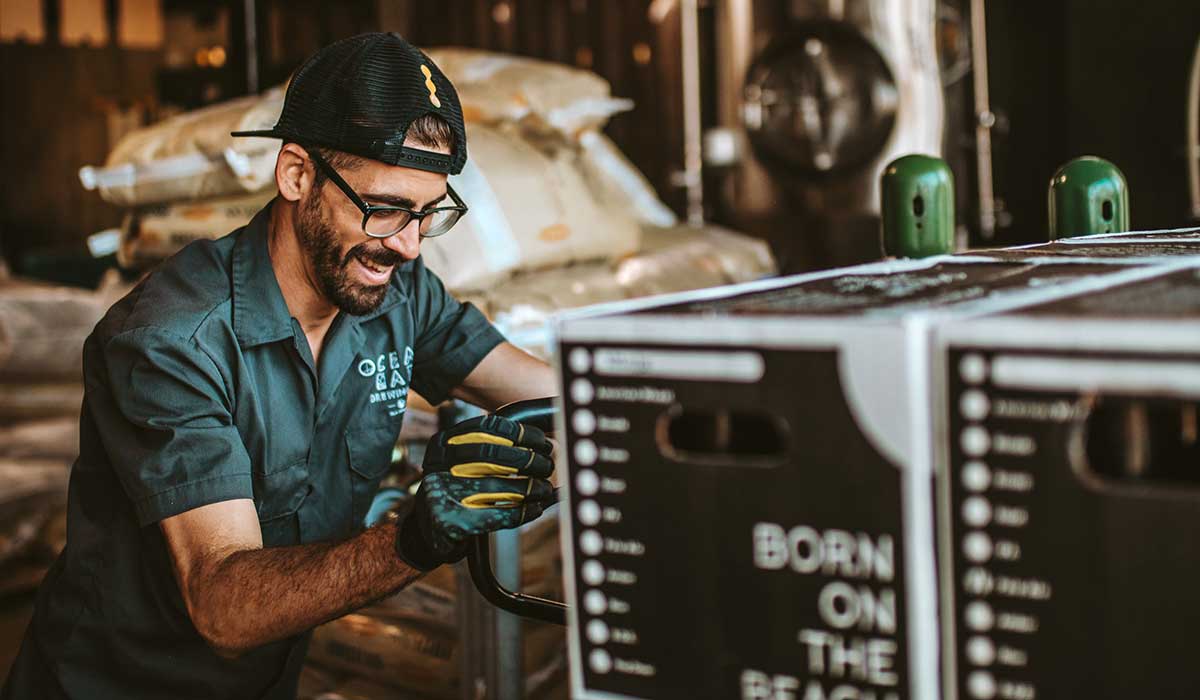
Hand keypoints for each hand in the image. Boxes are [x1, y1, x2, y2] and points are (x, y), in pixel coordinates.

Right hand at [395, 415, 555, 570]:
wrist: (429, 532)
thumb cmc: (457, 492)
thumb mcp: (465, 464)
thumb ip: (497, 451)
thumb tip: (549, 446)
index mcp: (443, 442)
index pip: (486, 428)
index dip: (520, 433)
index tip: (541, 441)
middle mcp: (438, 465)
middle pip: (492, 455)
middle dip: (528, 460)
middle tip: (547, 466)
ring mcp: (441, 494)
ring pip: (497, 486)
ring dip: (529, 488)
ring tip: (544, 489)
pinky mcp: (451, 522)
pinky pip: (497, 515)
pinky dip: (522, 512)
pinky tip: (534, 509)